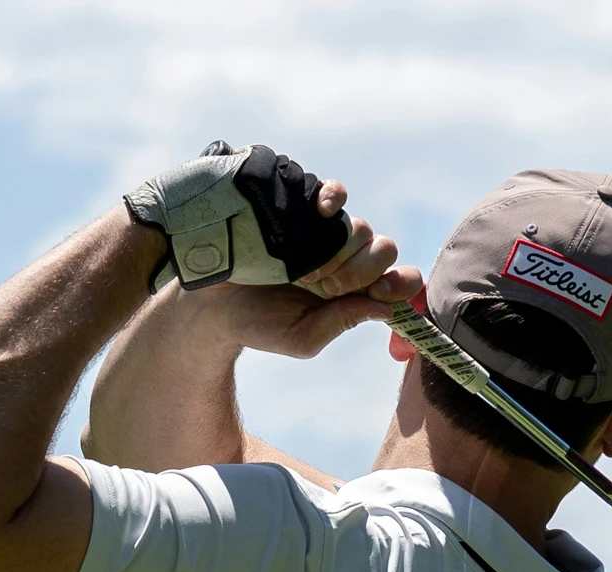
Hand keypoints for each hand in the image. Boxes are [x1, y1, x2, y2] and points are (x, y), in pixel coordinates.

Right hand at [173, 178, 422, 359]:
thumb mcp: (301, 338)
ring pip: (361, 228)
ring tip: (303, 270)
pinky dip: (335, 197)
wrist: (211, 303)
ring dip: (340, 250)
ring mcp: (324, 232)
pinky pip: (335, 192)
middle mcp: (345, 258)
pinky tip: (323, 212)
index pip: (400, 280)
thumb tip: (384, 307)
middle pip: (384, 250)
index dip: (399, 284)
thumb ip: (340, 323)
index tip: (379, 292)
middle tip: (326, 287)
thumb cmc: (256, 325)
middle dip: (363, 270)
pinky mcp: (302, 210)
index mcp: (353, 292)